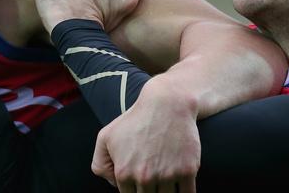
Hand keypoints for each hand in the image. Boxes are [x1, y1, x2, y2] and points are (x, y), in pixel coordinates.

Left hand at [91, 76, 199, 192]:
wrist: (167, 103)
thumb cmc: (135, 120)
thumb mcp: (106, 137)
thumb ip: (100, 164)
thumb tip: (114, 185)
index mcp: (124, 173)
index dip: (133, 190)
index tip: (139, 182)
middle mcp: (145, 177)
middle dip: (149, 191)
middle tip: (151, 177)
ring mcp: (167, 175)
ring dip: (166, 192)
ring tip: (165, 179)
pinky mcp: (188, 170)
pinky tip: (181, 188)